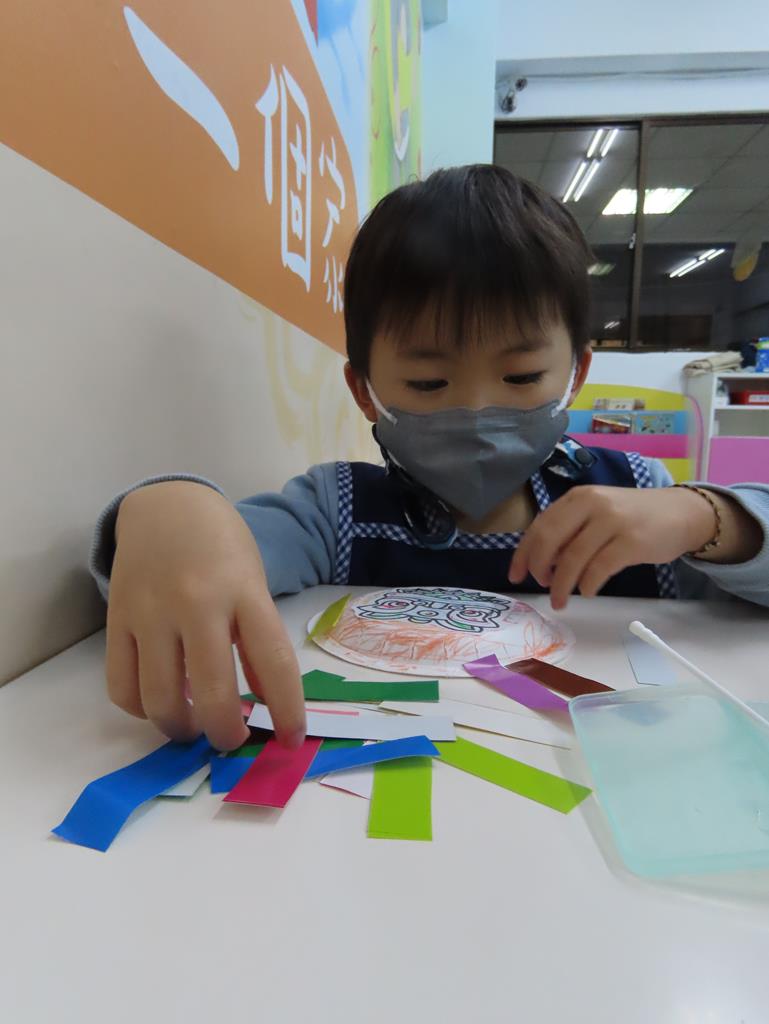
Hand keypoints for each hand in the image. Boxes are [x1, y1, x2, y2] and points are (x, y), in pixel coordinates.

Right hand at [106, 481, 304, 750]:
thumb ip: (258, 640)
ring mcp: (152, 611)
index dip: (287, 710)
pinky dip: (141, 709)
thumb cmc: (221, 548)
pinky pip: (121, 685)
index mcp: (243, 591)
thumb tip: (264, 702)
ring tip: (193, 726)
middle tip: (231, 739)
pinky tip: (158, 702)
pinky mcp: (117, 618)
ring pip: (160, 698)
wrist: (167, 506)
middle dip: (226, 733)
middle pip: (213, 691)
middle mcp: (197, 602)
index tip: (291, 739)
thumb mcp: (254, 585)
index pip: (274, 662)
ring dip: (181, 728)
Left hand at [508, 485, 716, 609]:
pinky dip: (587, 585)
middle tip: (541, 586)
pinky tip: (587, 592)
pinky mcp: (632, 542)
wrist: (681, 513)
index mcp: (578, 498)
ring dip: (561, 585)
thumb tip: (543, 562)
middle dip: (539, 568)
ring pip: (573, 558)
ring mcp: (612, 521)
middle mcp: (592, 504)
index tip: (516, 576)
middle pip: (550, 540)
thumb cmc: (633, 517)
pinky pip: (599, 568)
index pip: (540, 526)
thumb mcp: (597, 514)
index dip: (523, 554)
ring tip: (560, 601)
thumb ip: (571, 531)